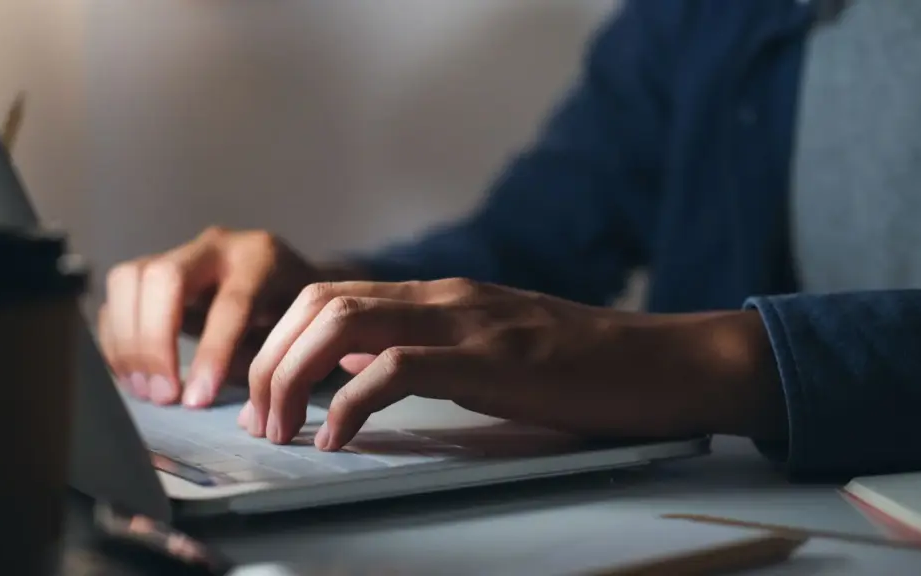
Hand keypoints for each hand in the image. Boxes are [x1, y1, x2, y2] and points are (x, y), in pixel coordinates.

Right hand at [98, 227, 333, 406]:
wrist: (288, 283)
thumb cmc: (294, 316)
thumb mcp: (296, 334)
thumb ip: (261, 360)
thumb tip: (207, 394)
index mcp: (261, 259)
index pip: (230, 303)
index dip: (211, 354)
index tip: (196, 401)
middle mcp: (215, 247)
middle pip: (164, 278)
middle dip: (154, 342)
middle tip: (164, 396)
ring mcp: (178, 253)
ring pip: (128, 280)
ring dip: (127, 342)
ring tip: (145, 390)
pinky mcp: (152, 271)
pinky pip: (116, 297)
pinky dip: (115, 339)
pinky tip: (132, 376)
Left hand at [243, 278, 787, 449]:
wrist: (661, 362)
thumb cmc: (581, 366)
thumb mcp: (488, 349)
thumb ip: (426, 350)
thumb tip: (357, 370)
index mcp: (436, 296)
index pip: (328, 296)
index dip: (279, 345)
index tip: (265, 399)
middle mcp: (440, 296)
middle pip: (318, 304)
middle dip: (269, 361)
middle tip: (259, 422)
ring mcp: (464, 321)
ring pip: (343, 324)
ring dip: (294, 378)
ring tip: (283, 431)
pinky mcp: (489, 358)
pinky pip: (396, 368)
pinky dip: (352, 404)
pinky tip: (338, 440)